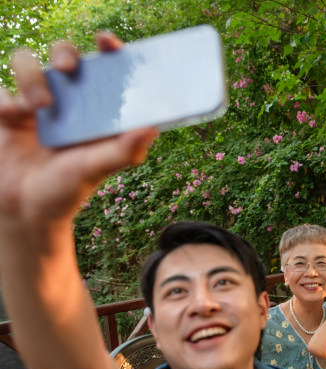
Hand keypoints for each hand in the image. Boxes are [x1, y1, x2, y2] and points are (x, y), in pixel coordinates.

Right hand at [0, 33, 157, 228]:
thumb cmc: (66, 190)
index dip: (107, 48)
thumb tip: (152, 129)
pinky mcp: (3, 110)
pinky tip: (10, 118)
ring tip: (36, 108)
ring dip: (30, 77)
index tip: (107, 42)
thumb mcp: (96, 170)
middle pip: (63, 54)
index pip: (103, 66)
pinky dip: (4, 99)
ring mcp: (31, 102)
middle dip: (64, 52)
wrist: (24, 212)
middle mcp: (64, 99)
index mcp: (94, 107)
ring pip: (25, 62)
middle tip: (69, 70)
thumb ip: (123, 150)